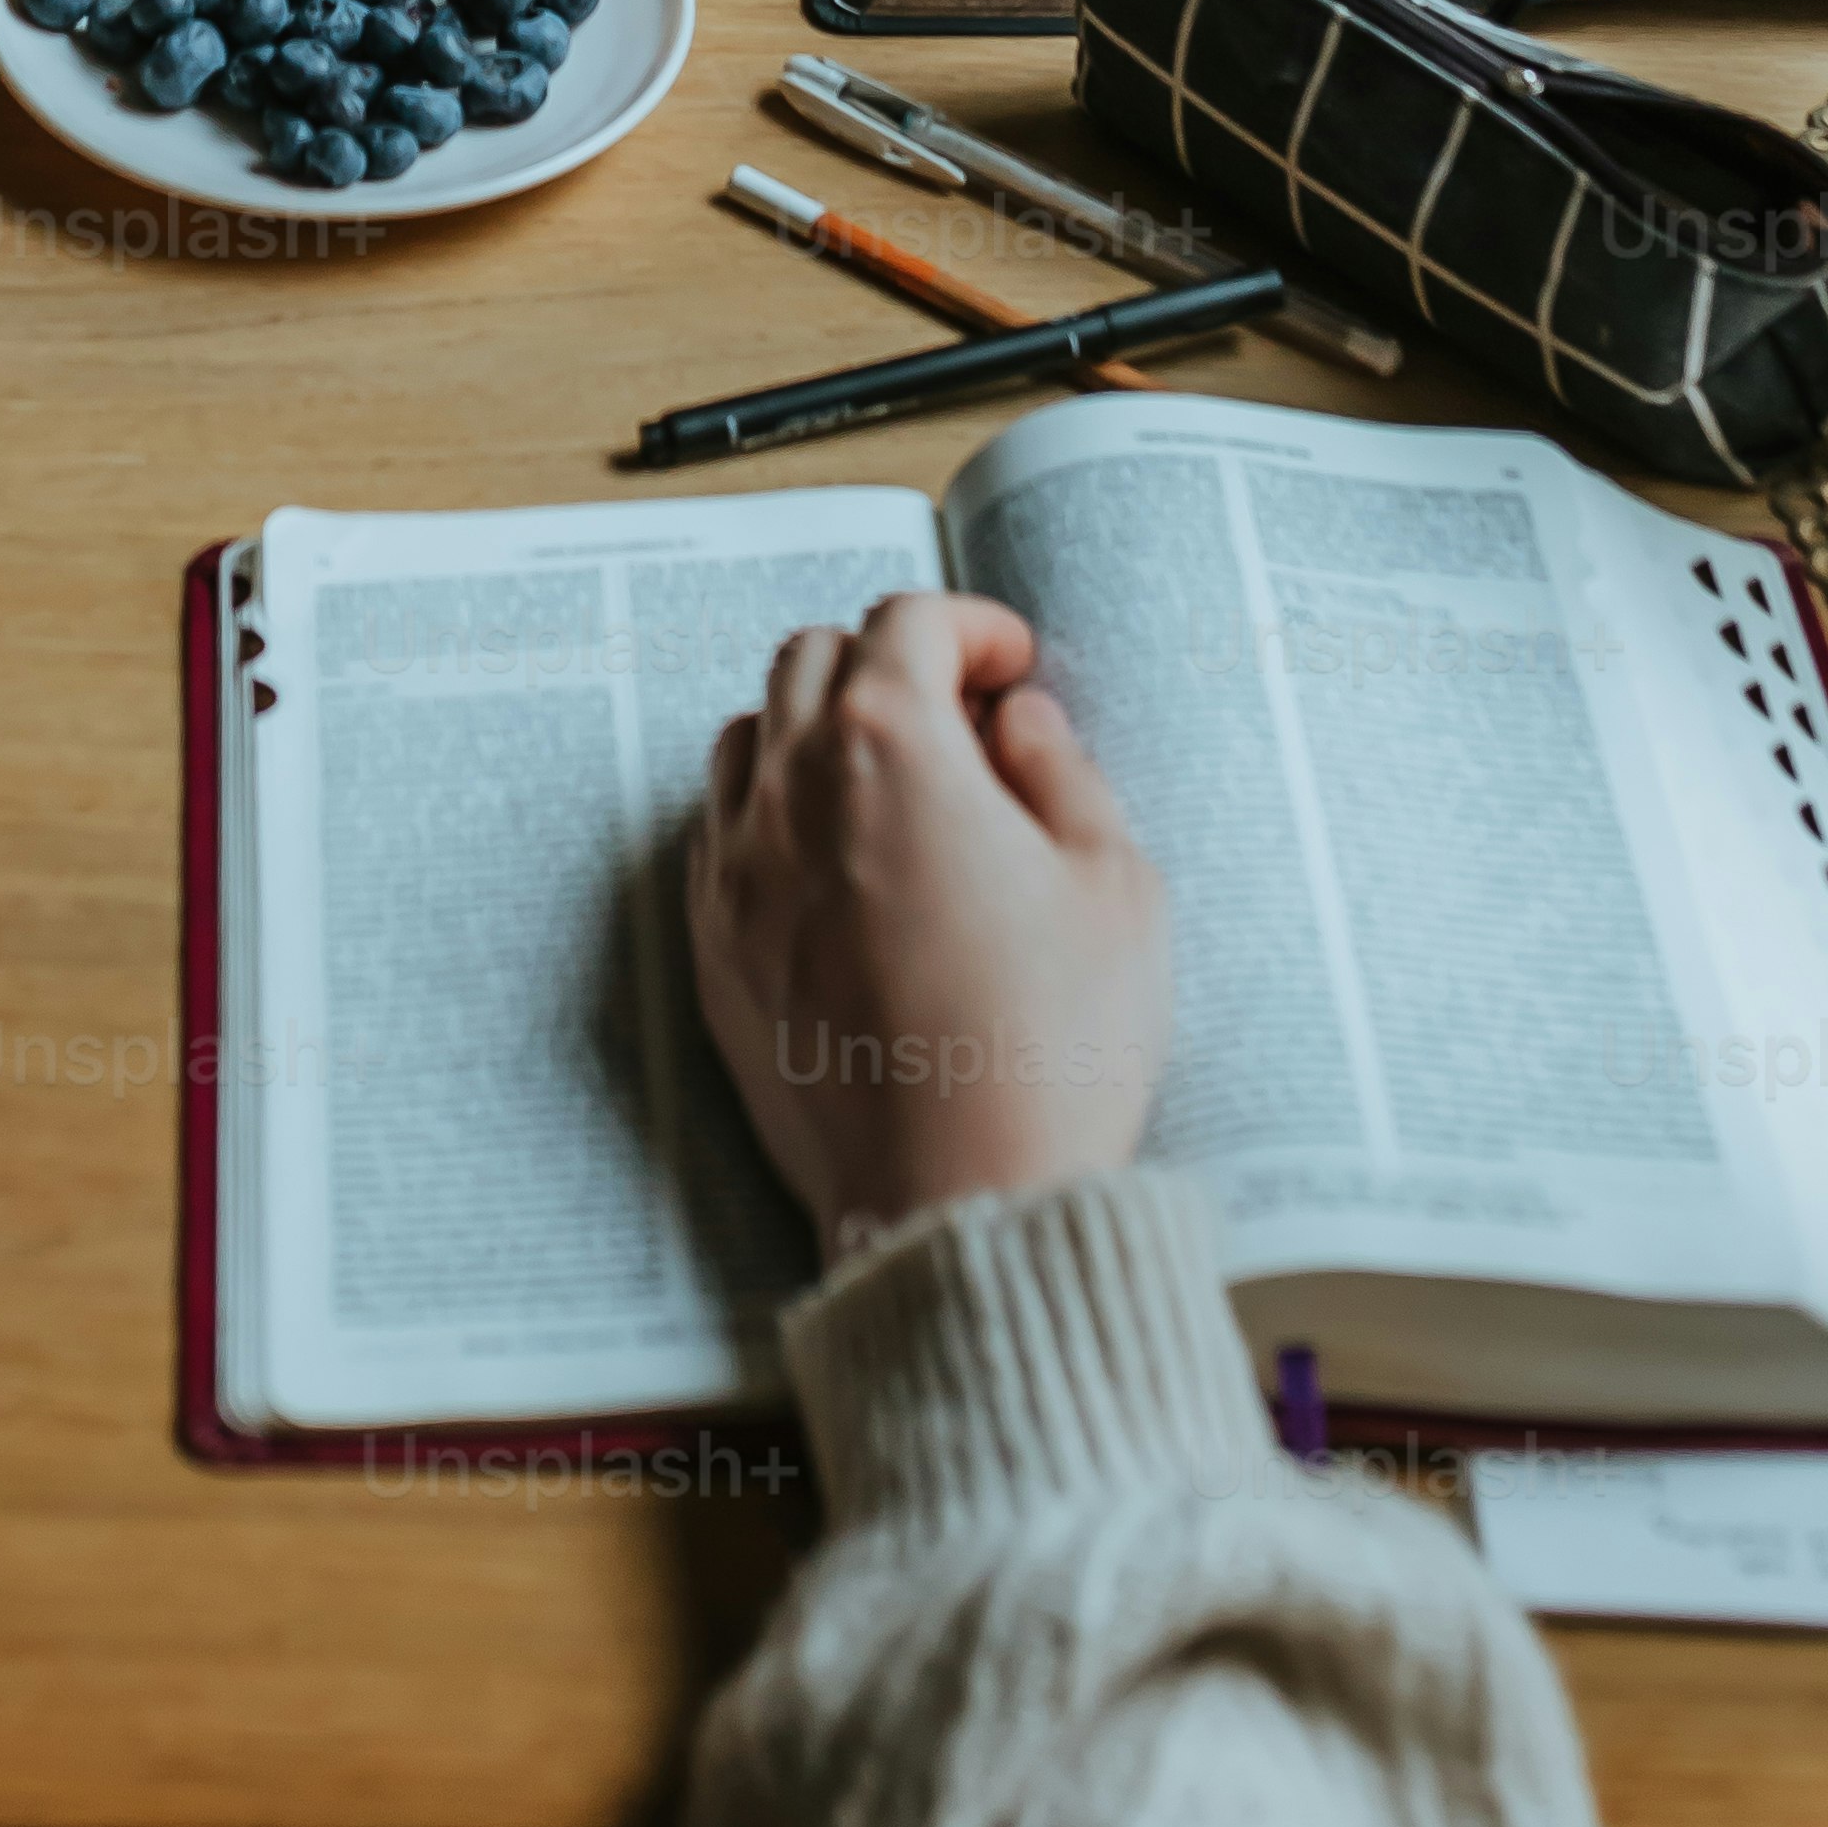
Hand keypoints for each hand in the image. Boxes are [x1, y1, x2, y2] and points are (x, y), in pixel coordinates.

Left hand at [688, 593, 1169, 1259]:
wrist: (958, 1205)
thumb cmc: (1053, 1048)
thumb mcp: (1114, 886)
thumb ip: (1063, 769)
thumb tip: (1018, 718)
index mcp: (892, 747)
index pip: (910, 621)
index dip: (972, 626)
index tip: (1013, 664)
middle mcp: (792, 789)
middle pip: (815, 659)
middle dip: (891, 662)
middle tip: (963, 719)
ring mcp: (737, 872)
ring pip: (750, 734)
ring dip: (816, 729)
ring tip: (893, 787)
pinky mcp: (714, 951)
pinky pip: (720, 832)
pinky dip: (772, 813)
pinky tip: (837, 865)